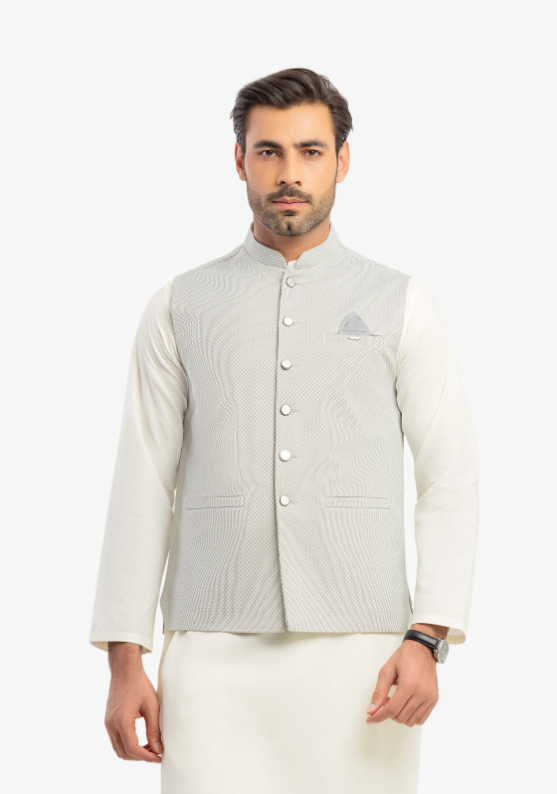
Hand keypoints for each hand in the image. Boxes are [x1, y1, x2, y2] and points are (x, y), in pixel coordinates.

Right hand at [104, 642, 163, 762]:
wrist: (125, 670)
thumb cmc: (139, 684)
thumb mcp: (152, 707)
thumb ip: (154, 729)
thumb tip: (158, 749)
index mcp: (122, 721)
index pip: (132, 748)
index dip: (146, 757)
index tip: (158, 758)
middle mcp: (111, 725)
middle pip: (124, 752)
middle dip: (140, 757)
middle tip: (156, 753)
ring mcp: (108, 723)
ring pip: (118, 749)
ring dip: (133, 752)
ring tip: (150, 747)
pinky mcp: (108, 721)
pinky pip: (116, 740)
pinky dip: (127, 744)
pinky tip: (141, 740)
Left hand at [365, 639, 439, 726]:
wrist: (422, 649)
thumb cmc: (405, 657)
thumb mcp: (387, 671)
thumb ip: (379, 692)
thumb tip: (372, 710)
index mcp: (409, 684)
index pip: (392, 709)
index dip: (379, 716)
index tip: (370, 719)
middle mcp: (422, 693)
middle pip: (401, 717)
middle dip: (388, 713)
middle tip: (384, 701)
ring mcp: (430, 697)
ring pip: (411, 721)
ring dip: (399, 716)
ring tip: (395, 701)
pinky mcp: (434, 699)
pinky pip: (421, 719)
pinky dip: (410, 717)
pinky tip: (404, 706)